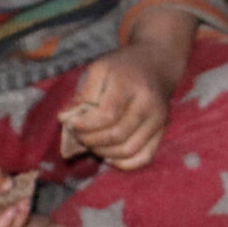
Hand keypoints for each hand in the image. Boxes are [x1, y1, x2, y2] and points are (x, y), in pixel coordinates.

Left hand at [59, 36, 185, 170]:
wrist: (157, 63)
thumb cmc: (122, 67)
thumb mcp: (99, 70)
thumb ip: (82, 94)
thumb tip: (65, 119)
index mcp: (130, 84)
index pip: (107, 115)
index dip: (85, 126)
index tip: (72, 124)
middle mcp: (149, 103)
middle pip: (117, 135)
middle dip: (90, 140)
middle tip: (80, 135)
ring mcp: (159, 118)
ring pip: (128, 150)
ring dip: (104, 152)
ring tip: (93, 143)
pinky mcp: (163, 130)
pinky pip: (143, 157)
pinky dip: (123, 163)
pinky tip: (110, 153)